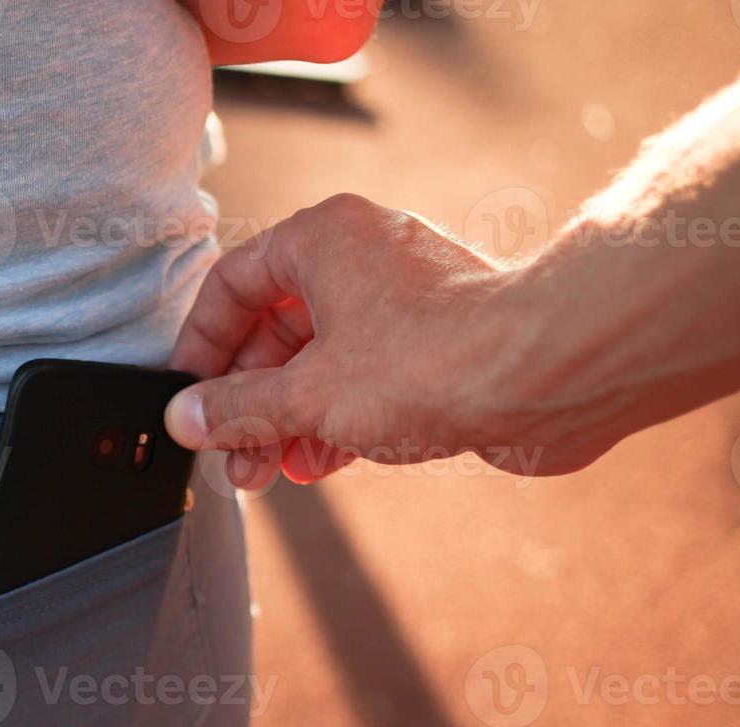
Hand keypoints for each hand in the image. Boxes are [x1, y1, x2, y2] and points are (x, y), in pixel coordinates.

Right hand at [164, 194, 574, 485]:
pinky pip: (361, 382)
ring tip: (263, 473)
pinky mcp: (433, 349)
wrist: (552, 373)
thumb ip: (239, 407)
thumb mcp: (310, 394)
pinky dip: (331, 422)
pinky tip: (313, 466)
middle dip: (246, 401)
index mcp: (322, 240)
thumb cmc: (437, 358)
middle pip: (274, 330)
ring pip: (318, 363)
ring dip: (284, 421)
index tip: (187, 396)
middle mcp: (360, 260)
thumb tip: (187, 417)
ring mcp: (400, 304)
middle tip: (227, 452)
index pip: (232, 284)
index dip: (201, 345)